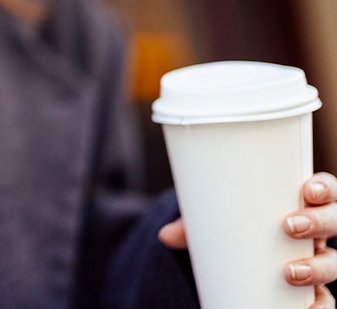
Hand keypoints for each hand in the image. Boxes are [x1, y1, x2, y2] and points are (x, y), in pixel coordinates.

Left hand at [158, 172, 336, 308]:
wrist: (241, 258)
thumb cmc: (235, 227)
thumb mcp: (216, 220)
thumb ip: (195, 225)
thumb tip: (165, 236)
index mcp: (301, 204)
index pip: (325, 190)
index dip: (324, 188)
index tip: (307, 189)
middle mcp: (318, 232)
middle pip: (336, 222)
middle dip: (320, 223)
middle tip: (289, 226)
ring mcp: (318, 260)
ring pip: (334, 262)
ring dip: (319, 267)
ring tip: (290, 272)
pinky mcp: (313, 289)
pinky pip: (326, 299)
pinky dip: (322, 305)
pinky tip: (311, 308)